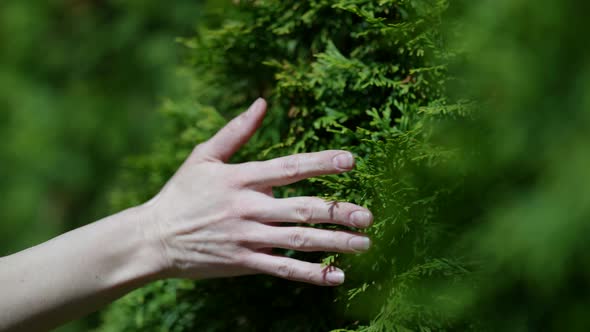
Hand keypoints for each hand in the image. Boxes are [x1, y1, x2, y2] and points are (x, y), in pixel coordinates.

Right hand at [141, 98, 372, 285]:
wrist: (155, 238)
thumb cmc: (181, 193)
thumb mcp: (203, 156)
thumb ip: (236, 131)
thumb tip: (262, 102)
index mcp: (240, 178)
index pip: (288, 168)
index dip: (320, 163)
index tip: (351, 160)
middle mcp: (248, 208)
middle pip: (301, 209)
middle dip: (338, 211)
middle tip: (369, 215)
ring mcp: (247, 238)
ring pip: (298, 241)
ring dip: (334, 243)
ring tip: (364, 243)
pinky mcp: (244, 263)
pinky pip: (283, 269)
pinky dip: (311, 273)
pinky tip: (337, 275)